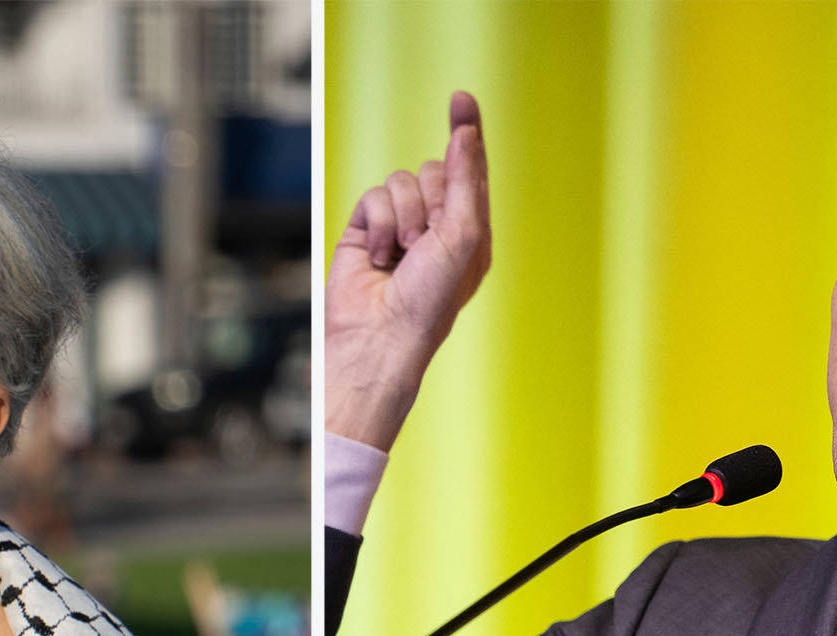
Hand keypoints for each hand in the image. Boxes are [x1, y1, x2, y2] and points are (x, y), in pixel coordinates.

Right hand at [325, 90, 490, 450]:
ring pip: (401, 181)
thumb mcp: (463, 236)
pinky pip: (373, 196)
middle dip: (431, 200)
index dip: (466, 132)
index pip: (470, 169)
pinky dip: (378, 224)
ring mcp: (400, 227)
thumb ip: (464, 181)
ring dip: (404, 218)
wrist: (380, 336)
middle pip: (433, 170)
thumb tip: (464, 134)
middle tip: (427, 241)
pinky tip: (380, 257)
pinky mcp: (366, 230)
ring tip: (403, 256)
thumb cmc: (430, 300)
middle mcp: (436, 226)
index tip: (460, 98)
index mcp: (470, 230)